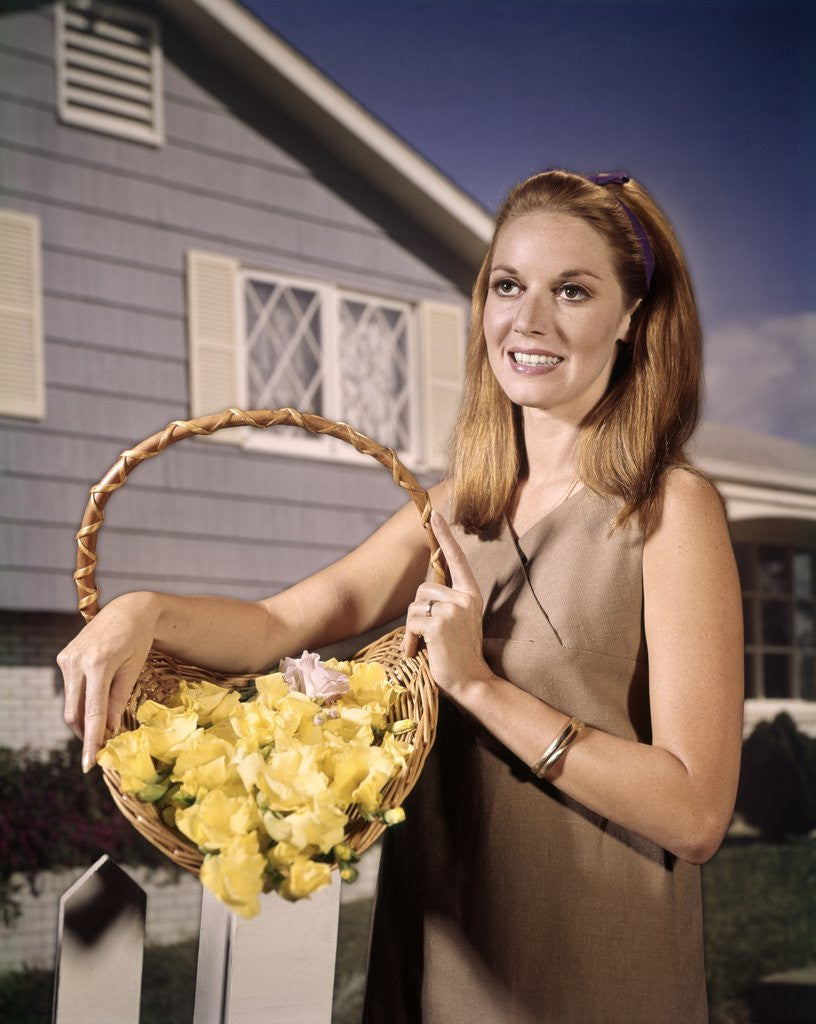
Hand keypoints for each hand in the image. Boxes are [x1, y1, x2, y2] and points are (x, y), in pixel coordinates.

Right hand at [57, 592, 159, 770]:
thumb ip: (118, 701)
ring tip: (100, 728)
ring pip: (70, 703)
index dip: (92, 740)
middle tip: (100, 749)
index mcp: (98, 664)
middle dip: (85, 734)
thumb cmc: (138, 640)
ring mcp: (67, 659)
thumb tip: (107, 731)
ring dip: (83, 719)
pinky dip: (81, 701)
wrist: (129, 610)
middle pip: (74, 712)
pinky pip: (70, 689)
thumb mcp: (133, 670)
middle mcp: (77, 662)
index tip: (90, 764)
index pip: (93, 712)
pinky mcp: (63, 657)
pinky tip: (94, 703)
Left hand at [403, 511, 493, 699]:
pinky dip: (410, 639)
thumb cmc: (458, 653)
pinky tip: (420, 651)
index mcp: (471, 594)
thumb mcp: (457, 621)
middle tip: (425, 634)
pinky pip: (411, 622)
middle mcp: (464, 598)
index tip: (435, 515)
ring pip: (414, 606)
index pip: (457, 559)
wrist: (471, 681)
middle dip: (416, 611)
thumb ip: (445, 602)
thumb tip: (421, 593)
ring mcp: (453, 610)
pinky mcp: (439, 624)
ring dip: (412, 627)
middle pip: (423, 588)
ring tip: (424, 646)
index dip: (446, 536)